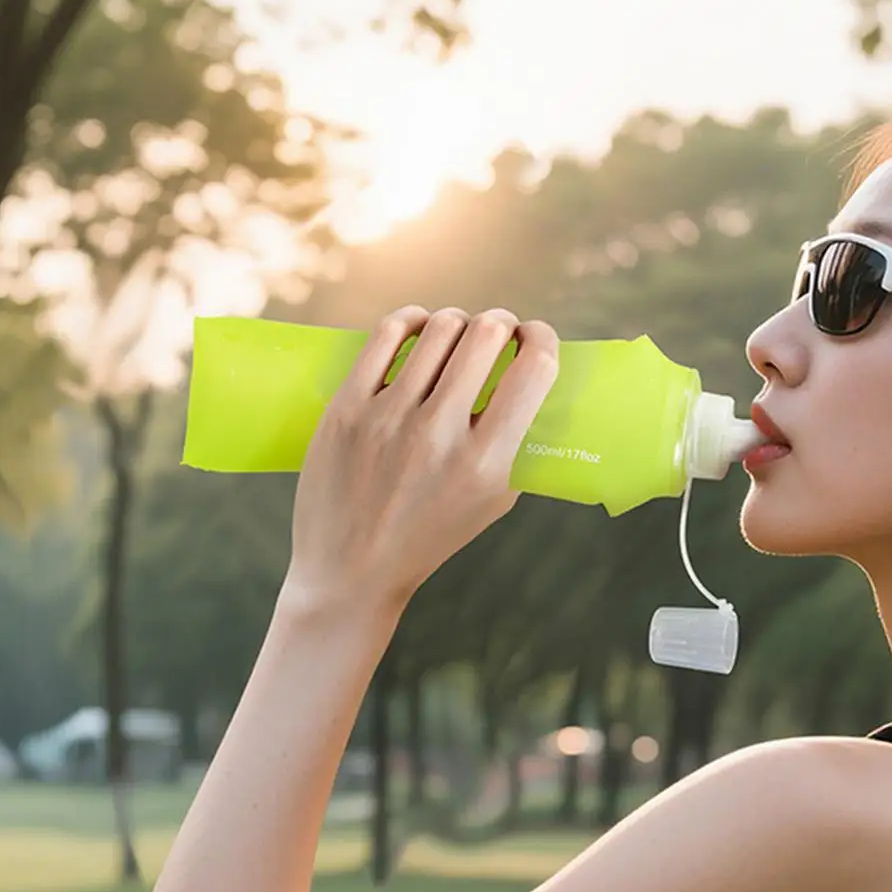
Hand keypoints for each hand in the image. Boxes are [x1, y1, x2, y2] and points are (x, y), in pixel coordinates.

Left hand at [283, 305, 559, 622]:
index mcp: (485, 463)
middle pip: (486, 334)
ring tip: (459, 335)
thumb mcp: (492, 503)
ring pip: (439, 328)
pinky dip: (412, 320)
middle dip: (501, 323)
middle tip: (499, 331)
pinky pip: (388, 334)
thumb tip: (527, 379)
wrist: (351, 570)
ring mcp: (389, 418)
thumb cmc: (429, 535)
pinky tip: (419, 329)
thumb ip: (514, 445)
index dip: (544, 339)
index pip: (534, 369)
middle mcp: (439, 435)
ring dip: (459, 322)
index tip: (537, 338)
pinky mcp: (347, 407)